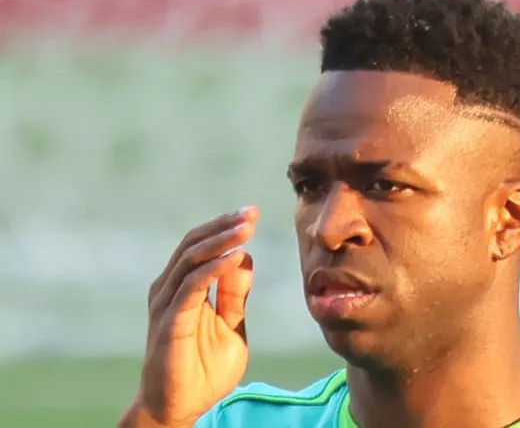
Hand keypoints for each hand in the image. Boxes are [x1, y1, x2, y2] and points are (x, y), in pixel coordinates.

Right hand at [123, 206, 259, 426]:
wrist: (182, 408)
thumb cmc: (203, 370)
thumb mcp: (231, 327)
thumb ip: (235, 296)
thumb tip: (244, 258)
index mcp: (183, 288)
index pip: (200, 246)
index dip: (224, 228)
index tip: (252, 213)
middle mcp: (169, 290)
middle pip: (193, 245)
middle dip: (222, 226)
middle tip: (250, 212)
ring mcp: (166, 305)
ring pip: (190, 260)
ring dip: (220, 241)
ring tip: (246, 228)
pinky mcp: (170, 323)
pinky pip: (192, 287)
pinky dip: (213, 269)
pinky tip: (234, 257)